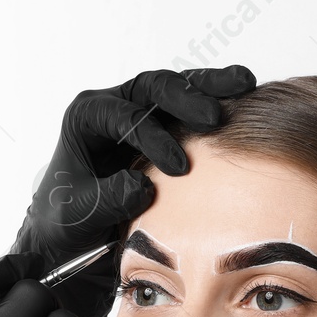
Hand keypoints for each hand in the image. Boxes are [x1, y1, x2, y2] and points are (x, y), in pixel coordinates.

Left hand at [9, 65, 257, 316]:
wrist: (75, 232)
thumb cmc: (67, 221)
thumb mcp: (79, 215)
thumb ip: (107, 200)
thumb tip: (143, 187)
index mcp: (86, 117)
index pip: (123, 116)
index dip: (152, 137)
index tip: (179, 167)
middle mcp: (115, 105)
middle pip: (154, 88)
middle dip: (186, 98)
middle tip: (215, 118)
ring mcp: (142, 112)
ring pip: (178, 88)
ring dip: (212, 86)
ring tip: (246, 83)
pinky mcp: (166, 125)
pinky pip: (194, 107)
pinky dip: (219, 101)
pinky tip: (249, 96)